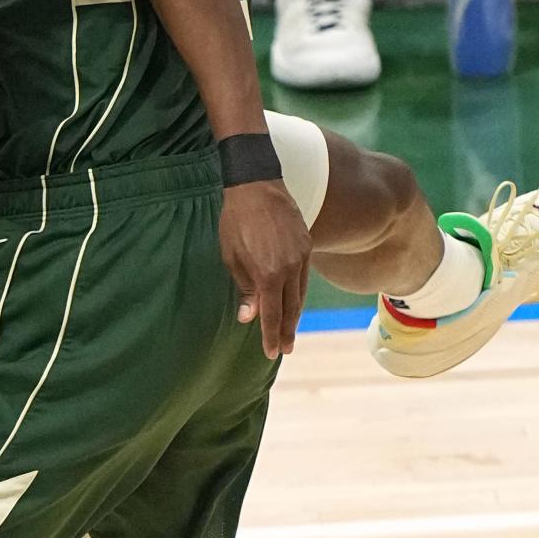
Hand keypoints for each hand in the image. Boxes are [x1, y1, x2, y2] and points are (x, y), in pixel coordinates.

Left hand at [220, 179, 310, 359]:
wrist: (257, 185)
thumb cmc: (236, 221)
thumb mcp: (232, 257)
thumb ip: (244, 289)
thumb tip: (249, 317)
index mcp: (269, 274)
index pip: (272, 314)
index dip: (271, 335)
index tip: (272, 352)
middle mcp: (290, 268)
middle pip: (291, 308)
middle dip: (287, 331)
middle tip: (286, 349)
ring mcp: (302, 256)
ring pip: (301, 294)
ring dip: (295, 315)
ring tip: (291, 331)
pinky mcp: (306, 245)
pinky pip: (305, 277)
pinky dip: (299, 293)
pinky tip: (295, 301)